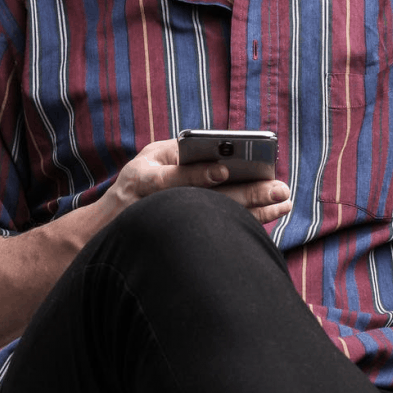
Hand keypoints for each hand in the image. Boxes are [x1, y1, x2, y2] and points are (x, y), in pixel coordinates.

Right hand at [100, 138, 291, 225]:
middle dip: (245, 196)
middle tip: (279, 190)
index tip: (225, 171)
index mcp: (145, 180)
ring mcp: (172, 227)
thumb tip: (216, 152)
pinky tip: (269, 213)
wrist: (110, 228)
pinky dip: (246, 222)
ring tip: (283, 202)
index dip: (199, 175)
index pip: (174, 178)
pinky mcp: (185, 240)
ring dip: (254, 213)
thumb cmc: (137, 181)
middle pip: (207, 202)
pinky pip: (220, 231)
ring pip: (218, 221)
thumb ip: (178, 153)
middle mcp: (159, 206)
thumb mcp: (148, 159)